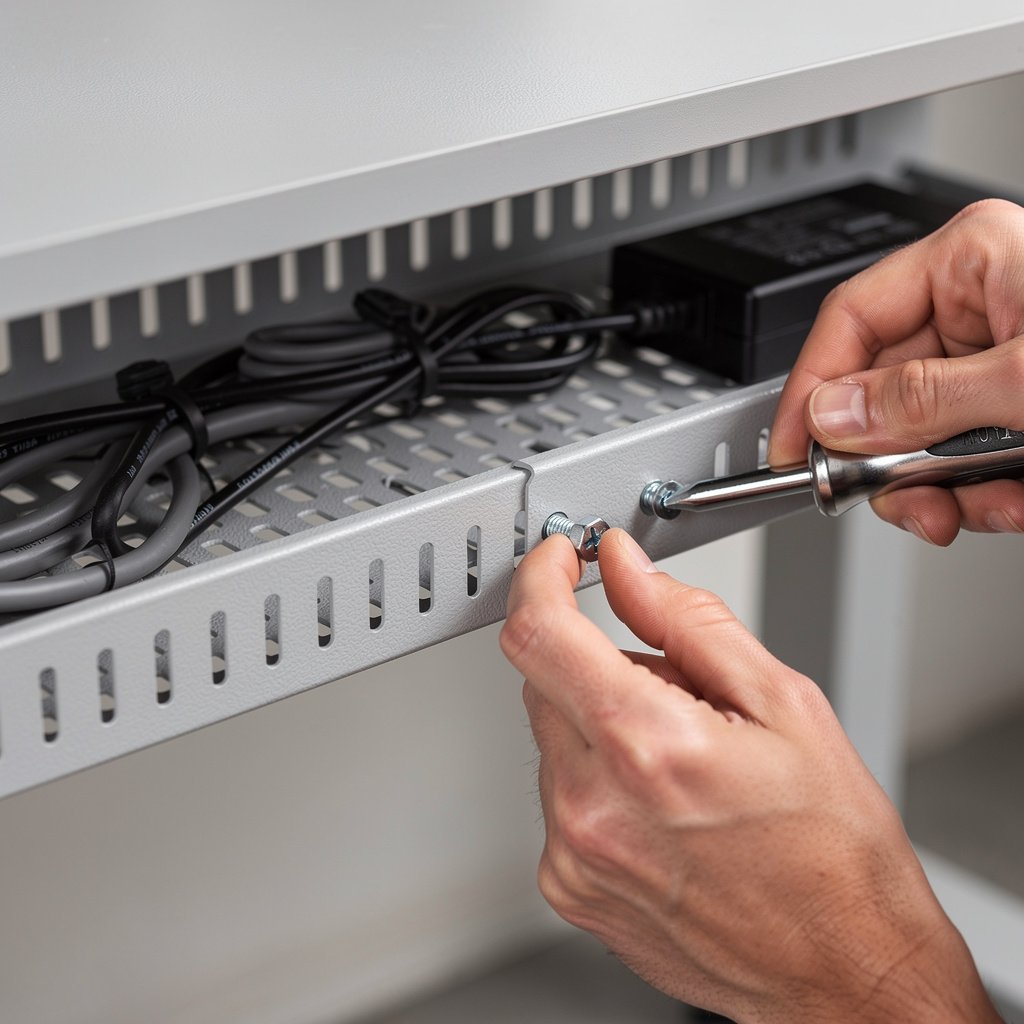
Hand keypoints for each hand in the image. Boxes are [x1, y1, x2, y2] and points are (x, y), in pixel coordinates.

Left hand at [500, 529, 1000, 1022]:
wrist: (843, 969)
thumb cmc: (832, 851)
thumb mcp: (783, 702)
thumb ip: (686, 619)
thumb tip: (628, 569)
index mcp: (649, 745)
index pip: (541, 632)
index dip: (542, 577)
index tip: (559, 561)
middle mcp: (594, 805)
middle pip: (545, 679)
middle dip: (597, 661)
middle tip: (676, 694)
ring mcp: (575, 854)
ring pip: (552, 735)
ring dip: (600, 724)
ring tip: (682, 765)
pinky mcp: (569, 887)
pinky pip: (557, 795)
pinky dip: (596, 779)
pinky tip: (662, 808)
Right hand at [769, 198, 1023, 544]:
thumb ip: (921, 399)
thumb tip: (833, 416)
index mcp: (973, 259)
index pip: (848, 320)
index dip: (811, 391)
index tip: (793, 451)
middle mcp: (980, 304)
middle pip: (880, 390)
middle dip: (886, 460)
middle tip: (888, 495)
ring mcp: (1000, 357)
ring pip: (920, 436)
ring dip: (939, 491)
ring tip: (972, 506)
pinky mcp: (1017, 405)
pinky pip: (965, 457)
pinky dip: (982, 495)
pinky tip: (1012, 500)